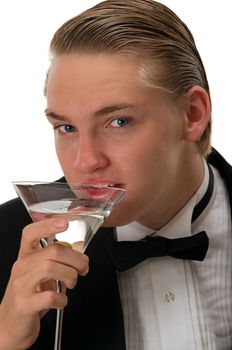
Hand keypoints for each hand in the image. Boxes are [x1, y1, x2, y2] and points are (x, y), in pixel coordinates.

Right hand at [0, 218, 88, 349]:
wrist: (11, 325)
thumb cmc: (30, 296)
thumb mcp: (41, 274)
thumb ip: (56, 260)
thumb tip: (78, 248)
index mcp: (26, 257)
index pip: (30, 233)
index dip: (47, 225)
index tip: (64, 222)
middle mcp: (21, 268)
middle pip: (52, 251)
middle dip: (76, 258)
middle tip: (83, 268)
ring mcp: (20, 286)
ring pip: (50, 268)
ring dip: (70, 275)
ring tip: (72, 283)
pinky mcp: (24, 305)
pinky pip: (49, 296)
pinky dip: (62, 299)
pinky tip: (62, 301)